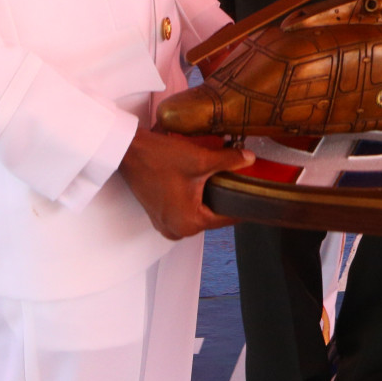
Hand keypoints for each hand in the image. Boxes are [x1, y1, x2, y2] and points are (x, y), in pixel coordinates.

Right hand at [118, 128, 253, 239]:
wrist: (128, 150)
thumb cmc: (157, 158)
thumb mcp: (200, 159)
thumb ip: (229, 161)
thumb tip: (248, 159)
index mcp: (189, 223)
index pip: (227, 218)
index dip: (242, 203)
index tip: (253, 194)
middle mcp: (176, 230)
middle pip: (212, 215)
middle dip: (224, 198)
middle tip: (237, 180)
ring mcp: (165, 223)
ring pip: (198, 212)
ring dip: (208, 197)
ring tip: (217, 178)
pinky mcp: (158, 214)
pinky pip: (184, 210)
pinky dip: (193, 198)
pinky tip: (198, 181)